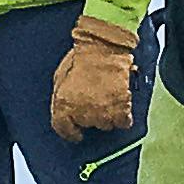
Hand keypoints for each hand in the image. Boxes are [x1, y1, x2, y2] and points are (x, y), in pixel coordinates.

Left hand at [47, 14, 140, 142]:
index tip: (76, 134)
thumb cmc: (81, 58)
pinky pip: (123, 122)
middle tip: (94, 102)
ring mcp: (103, 113)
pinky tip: (122, 107)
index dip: (70, 133)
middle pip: (87, 125)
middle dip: (90, 116)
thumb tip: (63, 107)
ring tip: (108, 99)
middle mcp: (82, 114)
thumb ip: (61, 96)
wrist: (103, 49)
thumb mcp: (60, 77)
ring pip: (106, 125)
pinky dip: (123, 116)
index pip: (63, 129)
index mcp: (63, 105)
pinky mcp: (121, 110)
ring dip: (107, 115)